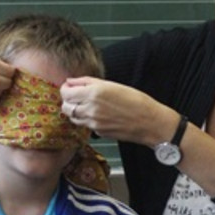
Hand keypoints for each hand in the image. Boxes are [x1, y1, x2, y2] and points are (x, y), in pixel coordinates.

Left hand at [60, 77, 177, 144]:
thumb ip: (88, 82)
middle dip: (67, 101)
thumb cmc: (135, 100)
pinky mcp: (98, 132)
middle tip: (75, 97)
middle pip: (65, 107)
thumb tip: (71, 81)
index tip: (69, 87)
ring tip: (85, 105)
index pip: (65, 93)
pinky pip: (85, 125)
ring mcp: (93, 123)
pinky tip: (97, 115)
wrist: (149, 121)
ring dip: (75, 111)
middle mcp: (90, 109)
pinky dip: (86, 120)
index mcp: (93, 93)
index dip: (65, 89)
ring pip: (72, 118)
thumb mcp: (112, 84)